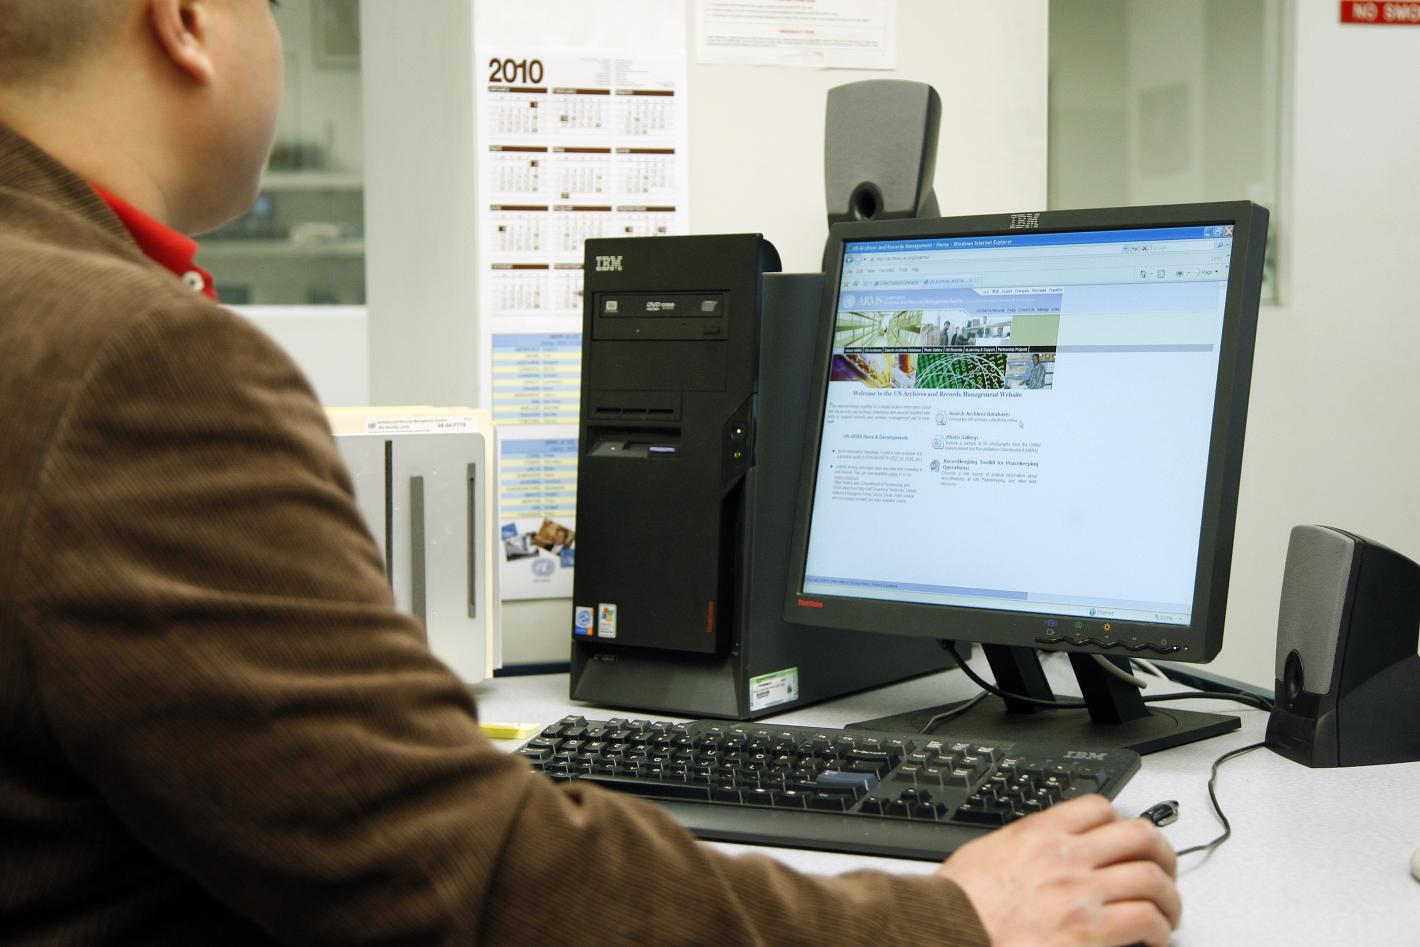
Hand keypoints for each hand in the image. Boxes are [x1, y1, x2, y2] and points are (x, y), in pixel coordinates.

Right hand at [937, 794, 1179, 946]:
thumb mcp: (988, 853)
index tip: (1126, 841)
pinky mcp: (1090, 931)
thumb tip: (1044, 852)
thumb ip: (1024, 846)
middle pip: (1139, 837)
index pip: (1099, 808)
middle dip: (1161, 854)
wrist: (950, 931)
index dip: (1121, 823)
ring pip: (1152, 879)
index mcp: (1039, 833)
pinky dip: (1159, 929)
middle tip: (1164, 871)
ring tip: (1165, 913)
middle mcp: (1066, 857)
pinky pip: (1146, 920)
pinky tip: (1152, 938)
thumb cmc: (960, 904)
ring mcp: (1081, 893)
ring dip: (1168, 898)